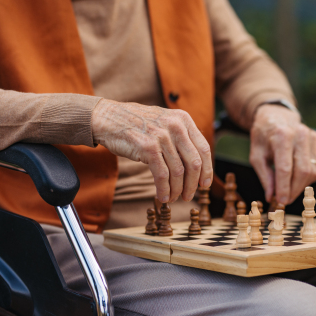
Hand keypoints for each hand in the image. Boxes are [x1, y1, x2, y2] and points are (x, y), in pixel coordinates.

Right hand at [91, 99, 212, 202]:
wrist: (107, 117)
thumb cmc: (137, 123)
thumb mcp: (165, 121)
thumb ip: (181, 137)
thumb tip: (197, 165)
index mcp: (184, 119)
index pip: (204, 148)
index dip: (207, 170)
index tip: (204, 184)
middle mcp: (176, 126)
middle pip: (194, 163)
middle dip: (193, 184)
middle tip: (188, 196)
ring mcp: (161, 136)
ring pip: (178, 171)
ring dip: (177, 189)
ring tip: (173, 198)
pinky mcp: (147, 147)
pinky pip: (162, 175)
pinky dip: (164, 189)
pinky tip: (162, 196)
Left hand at [249, 104, 315, 204]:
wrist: (277, 118)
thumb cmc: (265, 138)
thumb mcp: (257, 155)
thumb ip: (265, 176)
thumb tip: (271, 197)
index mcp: (281, 135)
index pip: (285, 168)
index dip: (284, 188)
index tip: (281, 201)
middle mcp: (300, 133)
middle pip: (302, 171)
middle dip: (294, 190)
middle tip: (286, 200)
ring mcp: (314, 136)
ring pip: (313, 171)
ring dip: (302, 185)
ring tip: (290, 187)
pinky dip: (311, 177)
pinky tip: (299, 176)